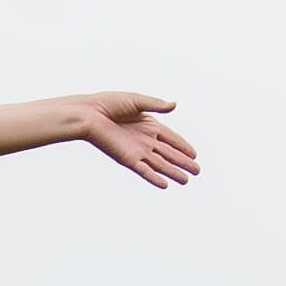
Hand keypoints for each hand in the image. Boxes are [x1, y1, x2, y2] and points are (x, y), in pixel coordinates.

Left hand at [78, 94, 198, 187]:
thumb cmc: (108, 104)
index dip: (182, 146)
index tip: (194, 154)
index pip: (171, 138)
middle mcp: (144, 139)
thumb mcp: (137, 101)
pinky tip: (165, 185)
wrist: (89, 114)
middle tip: (197, 171)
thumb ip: (156, 105)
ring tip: (186, 180)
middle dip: (183, 162)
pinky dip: (154, 178)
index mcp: (148, 125)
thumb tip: (174, 105)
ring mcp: (136, 150)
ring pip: (159, 164)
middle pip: (168, 153)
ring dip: (173, 172)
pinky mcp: (127, 159)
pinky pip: (144, 170)